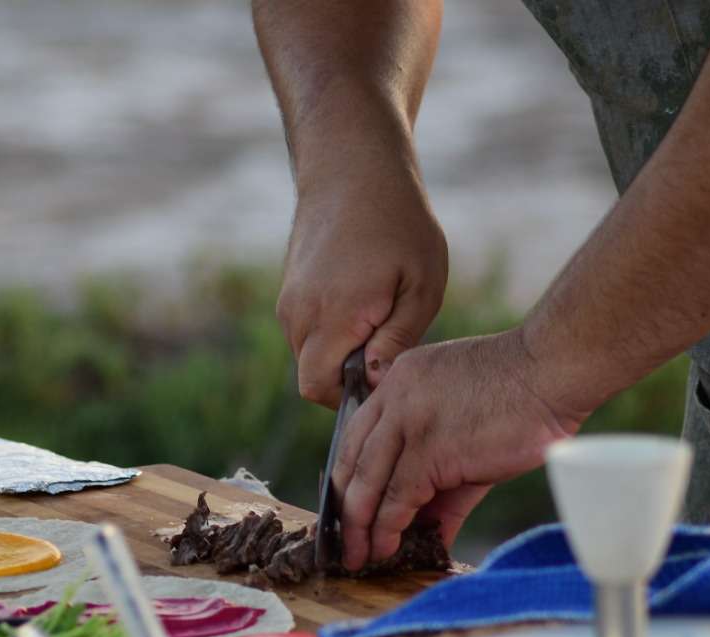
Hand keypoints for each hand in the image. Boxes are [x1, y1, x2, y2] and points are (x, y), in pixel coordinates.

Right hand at [277, 164, 447, 407]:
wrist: (353, 168)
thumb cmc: (399, 223)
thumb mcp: (421, 286)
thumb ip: (397, 341)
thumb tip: (375, 381)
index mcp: (333, 315)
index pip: (318, 388)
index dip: (350, 394)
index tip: (384, 370)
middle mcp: (299, 313)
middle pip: (313, 375)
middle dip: (347, 374)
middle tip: (388, 340)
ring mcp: (288, 301)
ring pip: (308, 354)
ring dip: (339, 350)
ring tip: (377, 313)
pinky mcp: (287, 290)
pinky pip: (306, 330)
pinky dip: (330, 329)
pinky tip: (361, 297)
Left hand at [330, 330, 585, 569]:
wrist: (552, 371)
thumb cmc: (521, 393)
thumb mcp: (461, 419)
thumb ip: (439, 467)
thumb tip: (430, 521)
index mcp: (398, 381)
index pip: (356, 436)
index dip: (348, 477)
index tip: (348, 508)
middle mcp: (394, 398)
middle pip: (353, 461)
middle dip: (346, 509)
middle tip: (346, 543)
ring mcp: (408, 422)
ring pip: (369, 482)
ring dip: (362, 527)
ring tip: (362, 557)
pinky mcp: (430, 450)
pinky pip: (399, 497)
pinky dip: (390, 528)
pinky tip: (388, 548)